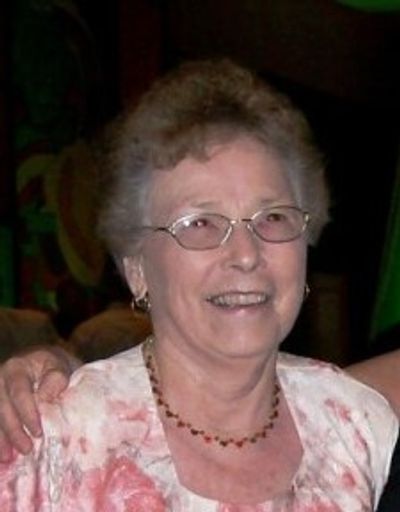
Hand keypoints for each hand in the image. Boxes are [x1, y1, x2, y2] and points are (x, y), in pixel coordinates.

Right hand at [0, 345, 79, 461]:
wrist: (44, 365)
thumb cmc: (54, 368)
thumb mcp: (59, 368)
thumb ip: (55, 380)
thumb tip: (44, 398)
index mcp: (17, 368)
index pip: (19, 393)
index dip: (27, 414)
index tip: (37, 432)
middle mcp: (0, 380)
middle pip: (3, 408)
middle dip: (14, 431)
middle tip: (26, 449)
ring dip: (2, 439)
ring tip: (9, 457)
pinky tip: (3, 454)